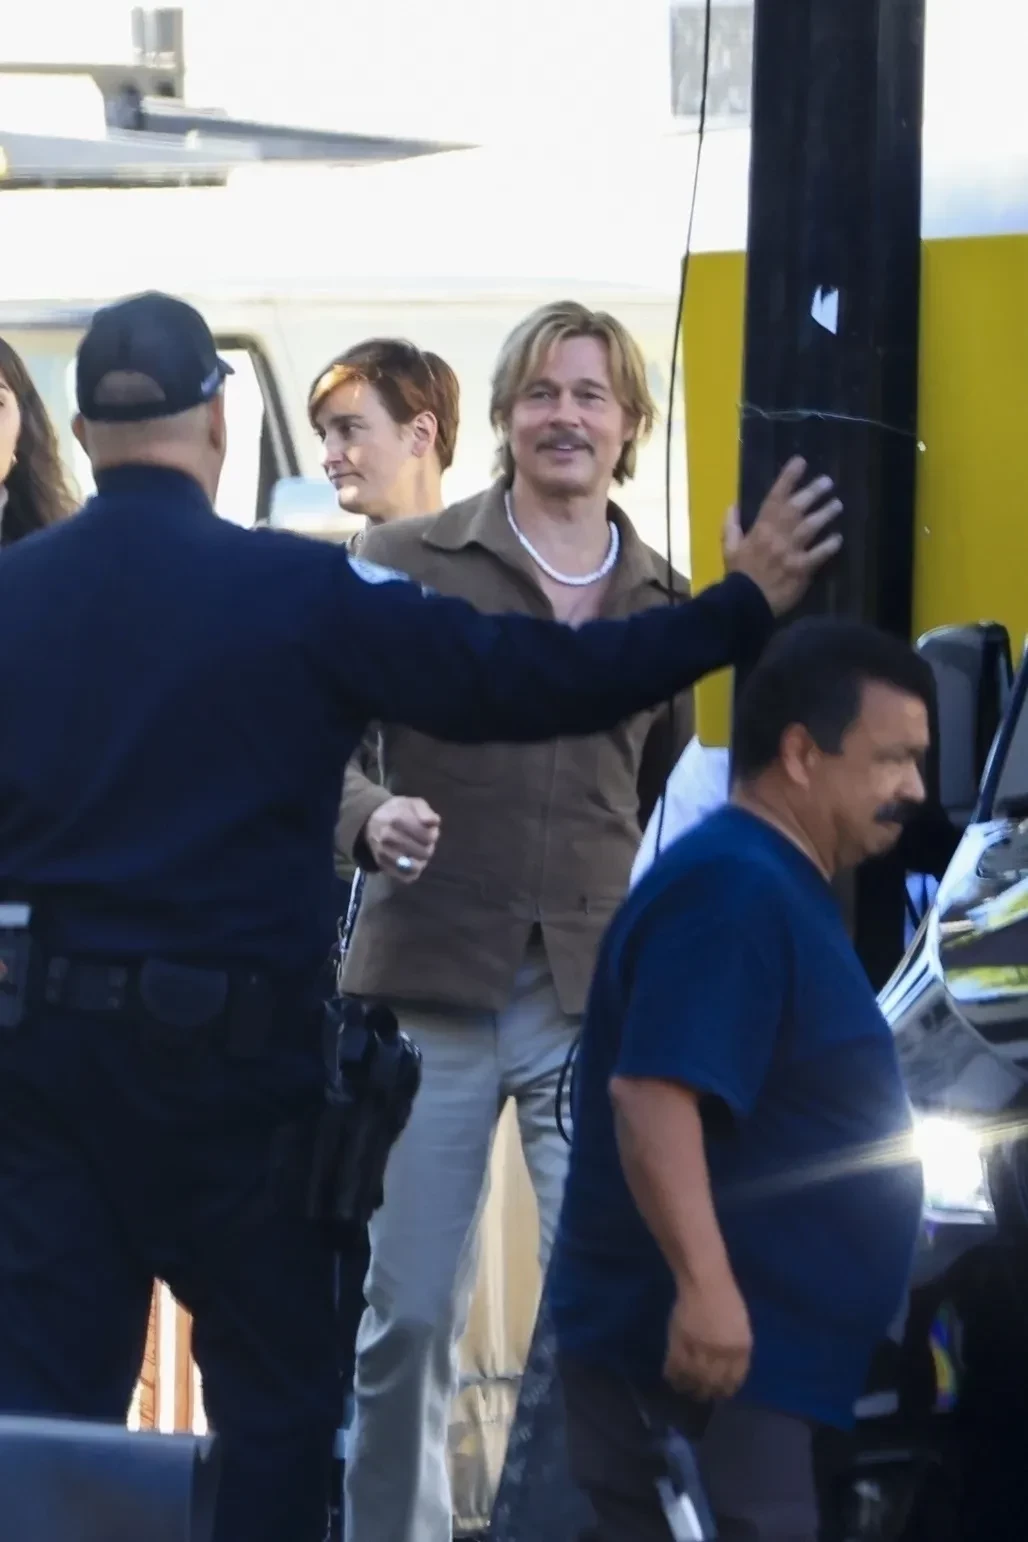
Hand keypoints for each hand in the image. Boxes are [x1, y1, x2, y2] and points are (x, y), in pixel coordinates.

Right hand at [364, 797, 440, 882]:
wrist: (371, 820)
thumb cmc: (397, 811)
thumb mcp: (412, 803)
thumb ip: (425, 811)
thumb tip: (433, 822)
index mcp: (397, 820)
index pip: (427, 836)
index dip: (434, 835)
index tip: (430, 831)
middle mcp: (388, 837)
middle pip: (423, 852)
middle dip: (429, 848)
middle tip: (425, 843)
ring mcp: (384, 853)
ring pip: (415, 867)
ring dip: (422, 861)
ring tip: (419, 852)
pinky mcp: (382, 865)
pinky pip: (405, 877)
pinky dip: (413, 873)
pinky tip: (413, 862)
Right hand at [664, 1273, 752, 1400]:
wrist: (706, 1281)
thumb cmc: (725, 1297)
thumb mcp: (739, 1326)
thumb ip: (735, 1348)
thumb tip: (727, 1369)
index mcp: (741, 1347)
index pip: (735, 1378)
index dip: (726, 1389)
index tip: (720, 1395)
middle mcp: (723, 1352)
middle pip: (714, 1381)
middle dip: (707, 1392)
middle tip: (700, 1396)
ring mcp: (702, 1347)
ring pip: (695, 1377)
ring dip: (689, 1387)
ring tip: (684, 1390)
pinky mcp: (682, 1340)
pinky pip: (676, 1365)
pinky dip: (672, 1374)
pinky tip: (671, 1378)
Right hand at [722, 457, 842, 616]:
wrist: (744, 604)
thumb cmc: (738, 575)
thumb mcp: (729, 549)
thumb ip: (731, 526)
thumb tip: (732, 505)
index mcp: (760, 528)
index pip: (775, 497)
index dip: (788, 478)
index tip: (801, 462)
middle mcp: (777, 535)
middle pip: (797, 507)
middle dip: (813, 492)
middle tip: (827, 482)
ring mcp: (790, 551)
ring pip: (811, 526)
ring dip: (825, 513)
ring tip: (837, 504)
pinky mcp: (801, 568)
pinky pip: (819, 554)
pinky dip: (829, 545)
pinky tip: (838, 538)